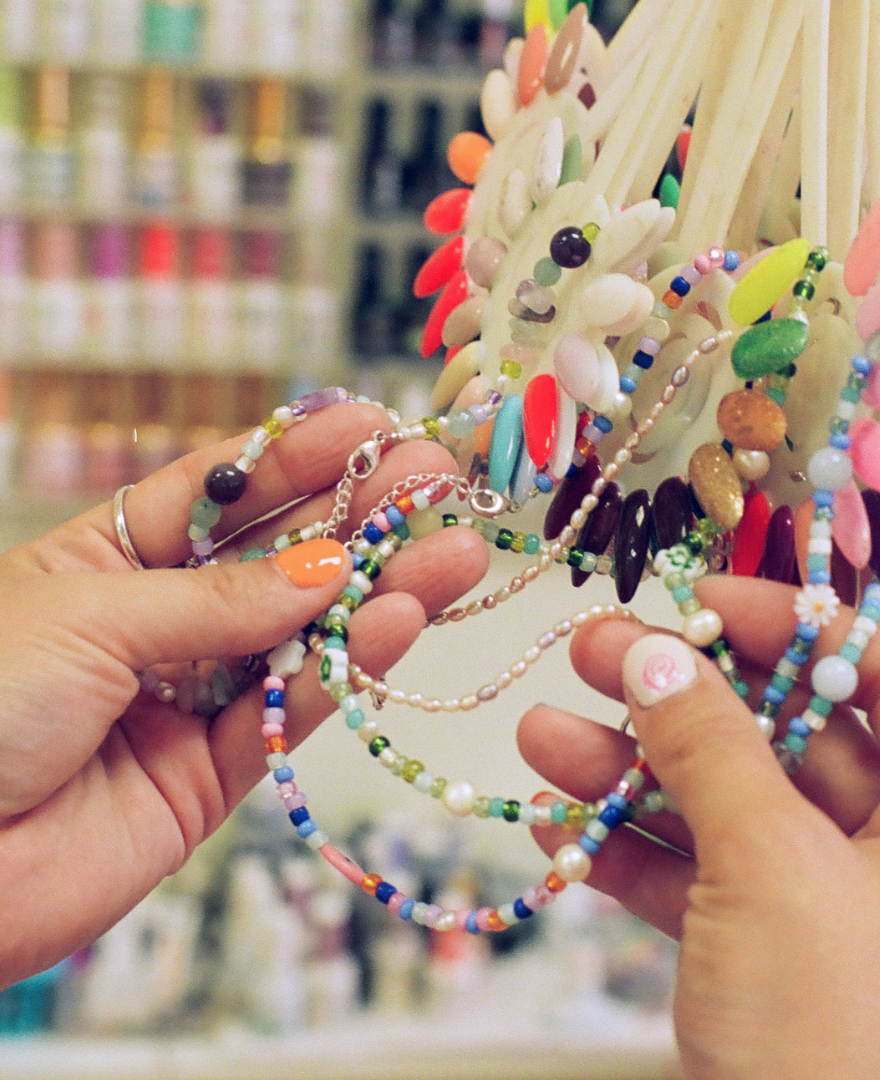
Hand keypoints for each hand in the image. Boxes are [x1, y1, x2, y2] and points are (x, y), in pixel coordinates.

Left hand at [0, 401, 487, 987]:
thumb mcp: (90, 620)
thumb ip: (219, 602)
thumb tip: (329, 567)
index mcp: (106, 560)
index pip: (215, 494)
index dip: (293, 458)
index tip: (367, 425)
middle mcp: (158, 622)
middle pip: (275, 559)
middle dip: (356, 517)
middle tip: (434, 480)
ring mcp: (192, 697)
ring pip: (302, 635)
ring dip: (379, 592)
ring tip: (452, 553)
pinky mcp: (215, 773)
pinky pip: (292, 711)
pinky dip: (347, 670)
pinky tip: (398, 621)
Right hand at [519, 575, 879, 1079]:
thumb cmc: (828, 1037)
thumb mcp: (769, 864)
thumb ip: (708, 745)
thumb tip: (650, 654)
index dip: (796, 623)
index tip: (704, 601)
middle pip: (786, 729)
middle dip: (682, 696)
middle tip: (595, 652)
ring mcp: (827, 894)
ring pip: (724, 796)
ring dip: (631, 768)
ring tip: (544, 734)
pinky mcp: (762, 940)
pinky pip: (694, 866)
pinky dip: (627, 844)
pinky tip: (555, 820)